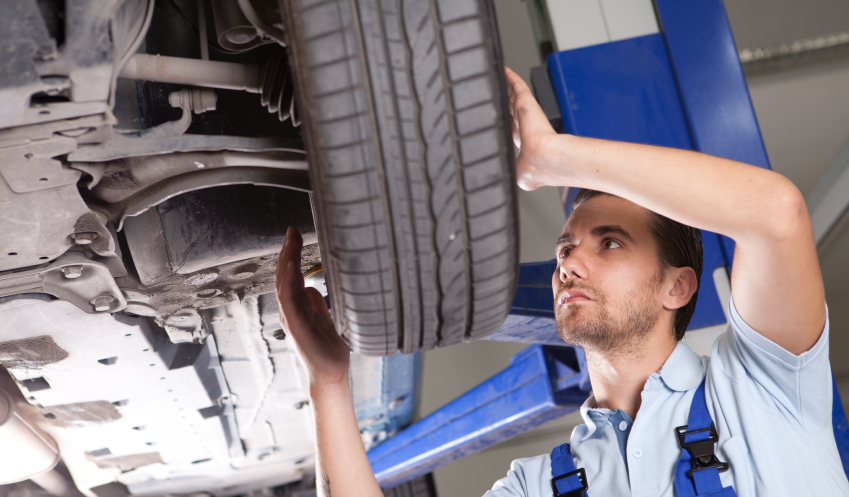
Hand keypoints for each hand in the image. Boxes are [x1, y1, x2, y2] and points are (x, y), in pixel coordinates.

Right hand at [275, 226, 350, 388]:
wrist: (331, 373)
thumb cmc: (328, 350)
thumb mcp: (325, 319)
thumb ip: (316, 304)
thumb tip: (311, 287)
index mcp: (297, 307)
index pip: (290, 275)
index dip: (291, 254)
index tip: (295, 235)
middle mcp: (291, 311)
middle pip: (284, 275)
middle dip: (287, 251)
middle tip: (292, 230)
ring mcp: (292, 318)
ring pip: (284, 284)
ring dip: (287, 261)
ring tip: (291, 241)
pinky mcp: (297, 327)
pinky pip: (289, 301)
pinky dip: (288, 282)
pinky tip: (291, 266)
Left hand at [504, 66, 558, 189]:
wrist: (543, 159)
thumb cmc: (534, 168)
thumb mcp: (520, 175)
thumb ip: (513, 171)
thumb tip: (510, 181)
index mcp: (526, 147)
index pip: (515, 132)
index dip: (510, 126)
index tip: (504, 122)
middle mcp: (526, 129)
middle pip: (513, 112)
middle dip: (508, 103)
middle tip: (501, 93)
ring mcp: (526, 115)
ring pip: (514, 98)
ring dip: (509, 89)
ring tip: (503, 80)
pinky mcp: (526, 103)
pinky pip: (517, 86)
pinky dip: (512, 78)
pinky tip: (505, 71)